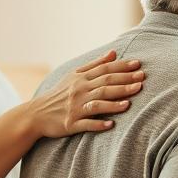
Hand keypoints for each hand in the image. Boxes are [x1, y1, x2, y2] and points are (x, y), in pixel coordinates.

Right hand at [28, 50, 144, 137]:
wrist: (37, 113)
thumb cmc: (59, 94)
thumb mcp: (74, 75)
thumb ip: (95, 64)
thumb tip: (114, 52)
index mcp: (81, 78)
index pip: (104, 70)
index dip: (122, 67)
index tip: (138, 65)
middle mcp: (79, 91)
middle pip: (104, 85)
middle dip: (123, 82)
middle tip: (141, 80)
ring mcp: (75, 108)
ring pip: (97, 103)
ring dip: (113, 103)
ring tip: (129, 102)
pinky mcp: (71, 124)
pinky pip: (86, 124)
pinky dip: (98, 124)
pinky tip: (110, 124)